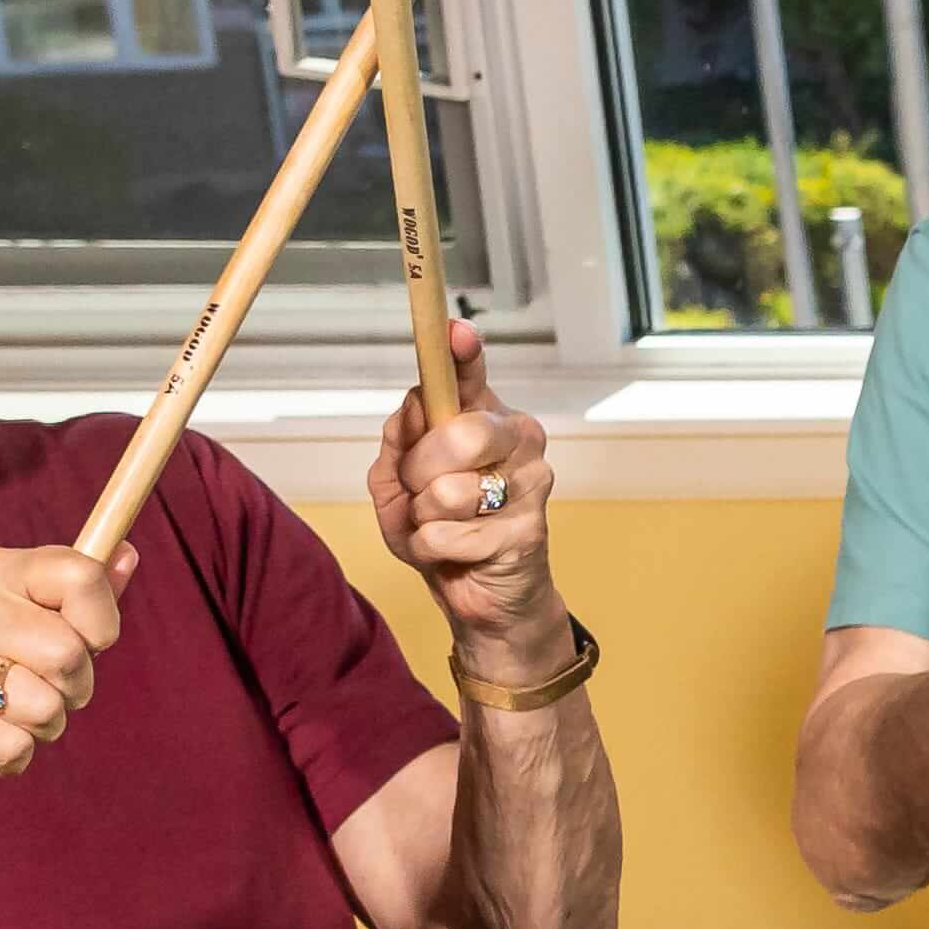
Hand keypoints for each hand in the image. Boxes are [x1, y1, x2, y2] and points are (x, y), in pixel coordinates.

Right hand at [0, 546, 110, 821]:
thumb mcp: (44, 633)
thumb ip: (86, 598)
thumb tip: (127, 554)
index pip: (81, 575)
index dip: (101, 626)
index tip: (85, 644)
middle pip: (67, 651)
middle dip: (71, 691)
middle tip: (35, 692)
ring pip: (44, 706)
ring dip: (40, 728)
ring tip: (3, 716)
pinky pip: (11, 745)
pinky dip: (10, 758)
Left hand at [369, 329, 559, 654]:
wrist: (482, 597)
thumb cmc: (441, 530)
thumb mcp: (397, 483)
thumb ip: (399, 440)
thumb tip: (413, 406)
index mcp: (483, 416)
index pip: (469, 375)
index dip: (462, 351)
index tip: (456, 332)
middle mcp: (517, 439)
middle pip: (460, 433)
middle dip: (420, 469)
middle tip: (422, 491)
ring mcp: (531, 483)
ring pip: (450, 491)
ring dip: (425, 517)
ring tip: (441, 526)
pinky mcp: (529, 531)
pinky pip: (449, 535)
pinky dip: (433, 549)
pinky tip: (455, 553)